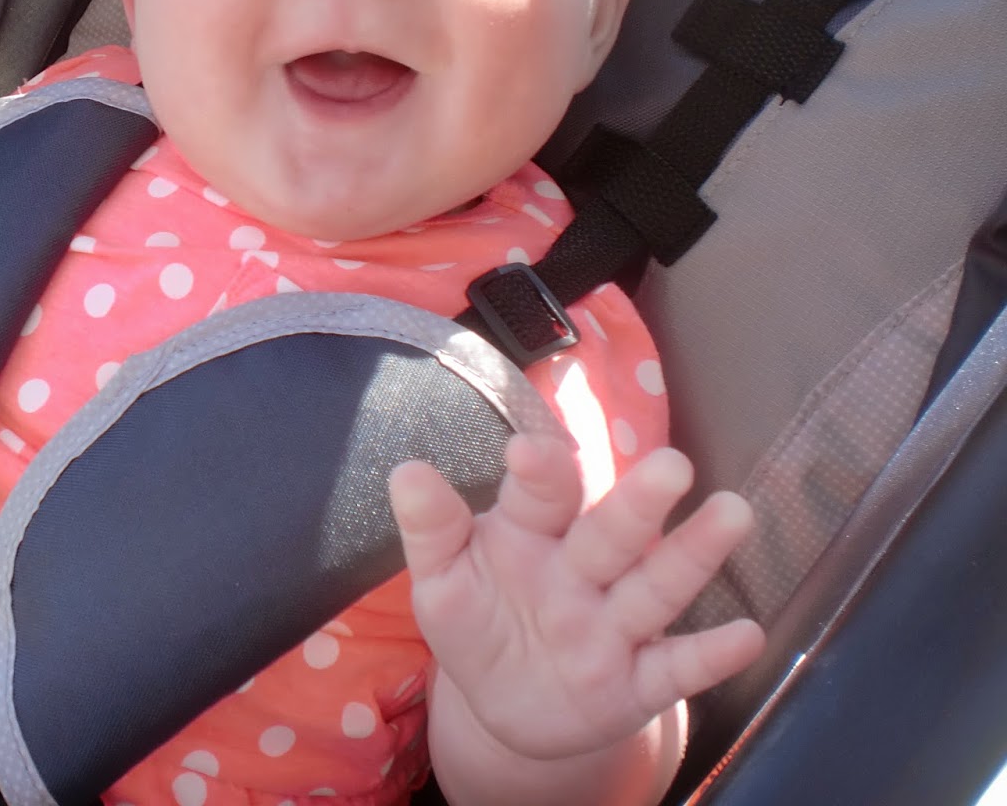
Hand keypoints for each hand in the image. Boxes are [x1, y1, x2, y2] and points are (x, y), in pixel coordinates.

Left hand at [389, 435, 764, 761]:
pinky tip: (748, 633)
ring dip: (694, 554)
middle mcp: (581, 571)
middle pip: (610, 534)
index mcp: (530, 534)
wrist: (510, 706)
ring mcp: (615, 626)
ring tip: (734, 511)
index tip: (531, 450)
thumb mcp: (442, 580)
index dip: (538, 473)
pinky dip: (711, 655)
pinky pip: (677, 668)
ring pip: (656, 588)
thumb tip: (406, 472)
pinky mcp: (639, 683)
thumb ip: (431, 530)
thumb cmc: (478, 620)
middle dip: (637, 503)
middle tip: (671, 464)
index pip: (539, 497)